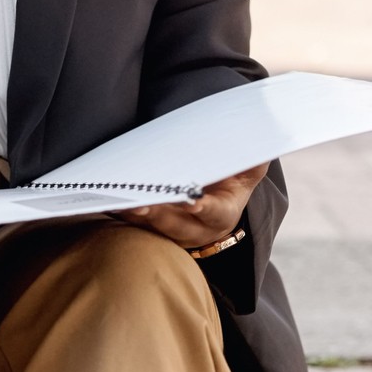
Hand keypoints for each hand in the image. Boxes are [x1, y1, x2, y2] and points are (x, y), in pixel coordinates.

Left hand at [115, 162, 268, 249]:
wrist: (217, 198)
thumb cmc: (235, 178)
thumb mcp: (251, 169)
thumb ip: (254, 158)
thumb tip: (264, 137)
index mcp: (222, 215)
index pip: (213, 213)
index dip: (202, 209)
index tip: (192, 202)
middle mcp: (196, 231)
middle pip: (174, 224)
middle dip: (157, 213)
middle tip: (140, 203)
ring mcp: (172, 234)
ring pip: (150, 228)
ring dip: (132, 215)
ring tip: (118, 201)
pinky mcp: (152, 231)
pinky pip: (133, 225)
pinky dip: (121, 213)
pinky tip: (108, 200)